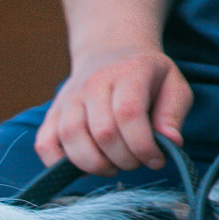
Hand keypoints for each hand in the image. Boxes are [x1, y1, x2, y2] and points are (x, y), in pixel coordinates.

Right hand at [37, 47, 193, 174]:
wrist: (110, 52)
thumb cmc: (147, 76)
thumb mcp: (173, 85)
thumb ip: (173, 114)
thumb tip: (171, 143)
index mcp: (128, 72)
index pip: (128, 114)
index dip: (143, 146)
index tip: (156, 160)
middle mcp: (93, 83)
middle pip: (102, 132)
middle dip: (124, 159)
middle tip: (136, 162)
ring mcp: (69, 98)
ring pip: (71, 139)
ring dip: (95, 165)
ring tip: (112, 167)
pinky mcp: (52, 113)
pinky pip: (45, 144)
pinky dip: (60, 163)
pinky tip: (84, 167)